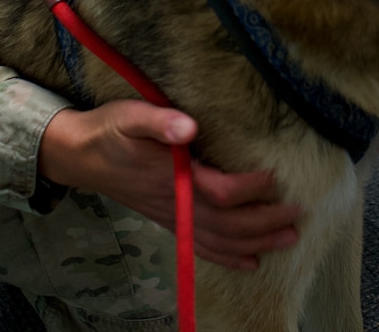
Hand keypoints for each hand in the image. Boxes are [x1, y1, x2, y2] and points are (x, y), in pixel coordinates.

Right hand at [37, 101, 301, 270]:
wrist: (81, 156)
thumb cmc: (110, 132)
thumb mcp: (131, 116)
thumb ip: (159, 121)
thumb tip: (189, 126)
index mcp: (172, 179)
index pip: (219, 192)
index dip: (250, 189)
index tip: (274, 177)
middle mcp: (175, 204)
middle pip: (226, 225)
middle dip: (264, 223)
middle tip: (297, 214)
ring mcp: (173, 217)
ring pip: (218, 240)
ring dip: (255, 242)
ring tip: (288, 238)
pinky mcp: (170, 221)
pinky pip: (201, 247)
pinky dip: (227, 257)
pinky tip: (250, 261)